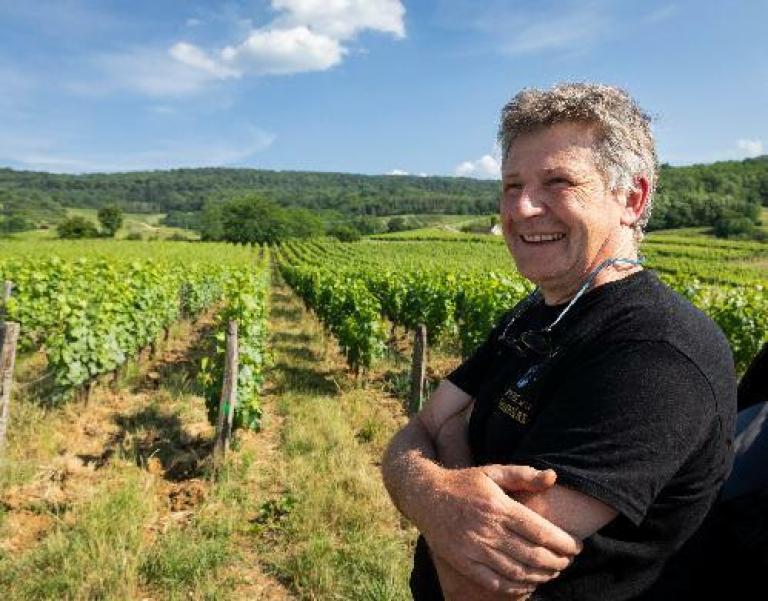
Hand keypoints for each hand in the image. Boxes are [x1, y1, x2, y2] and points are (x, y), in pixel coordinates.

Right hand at [418, 464, 581, 593]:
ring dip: (541, 576)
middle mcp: (488, 530)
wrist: (426, 496)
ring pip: (517, 571)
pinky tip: (528, 584)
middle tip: (568, 561)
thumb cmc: (464, 483)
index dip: (563, 543)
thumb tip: (553, 477)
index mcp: (499, 507)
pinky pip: (495, 582)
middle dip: (557, 562)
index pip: (540, 531)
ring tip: (553, 572)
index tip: (576, 547)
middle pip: (533, 555)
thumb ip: (523, 475)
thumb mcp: (492, 472)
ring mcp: (474, 548)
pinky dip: (516, 587)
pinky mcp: (463, 562)